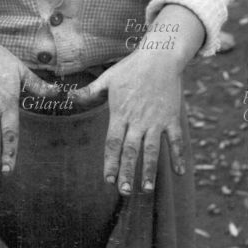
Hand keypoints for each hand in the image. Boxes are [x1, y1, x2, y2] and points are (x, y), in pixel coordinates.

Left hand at [72, 50, 184, 195]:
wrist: (159, 56)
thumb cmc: (131, 67)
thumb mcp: (107, 79)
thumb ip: (90, 92)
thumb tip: (69, 97)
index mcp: (120, 112)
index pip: (113, 143)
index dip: (111, 162)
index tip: (108, 180)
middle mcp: (138, 119)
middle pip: (131, 150)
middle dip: (128, 172)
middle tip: (125, 191)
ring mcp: (156, 119)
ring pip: (152, 149)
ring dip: (149, 170)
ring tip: (147, 189)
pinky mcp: (171, 117)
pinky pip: (176, 140)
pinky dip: (178, 156)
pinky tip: (179, 172)